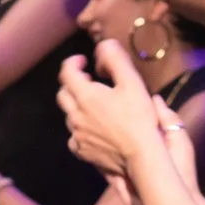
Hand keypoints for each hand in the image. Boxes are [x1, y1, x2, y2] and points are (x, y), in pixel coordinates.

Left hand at [57, 40, 184, 179]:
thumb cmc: (138, 118)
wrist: (141, 157)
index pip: (66, 72)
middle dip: (73, 83)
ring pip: (69, 115)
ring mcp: (77, 136)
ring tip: (96, 105)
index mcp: (85, 96)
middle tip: (89, 80)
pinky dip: (80, 128)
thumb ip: (115, 59)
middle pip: (63, 93)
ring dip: (78, 106)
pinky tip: (94, 128)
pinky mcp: (82, 152)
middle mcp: (75, 116)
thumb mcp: (132, 82)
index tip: (84, 61)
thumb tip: (103, 47)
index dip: (73, 62)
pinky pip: (74, 136)